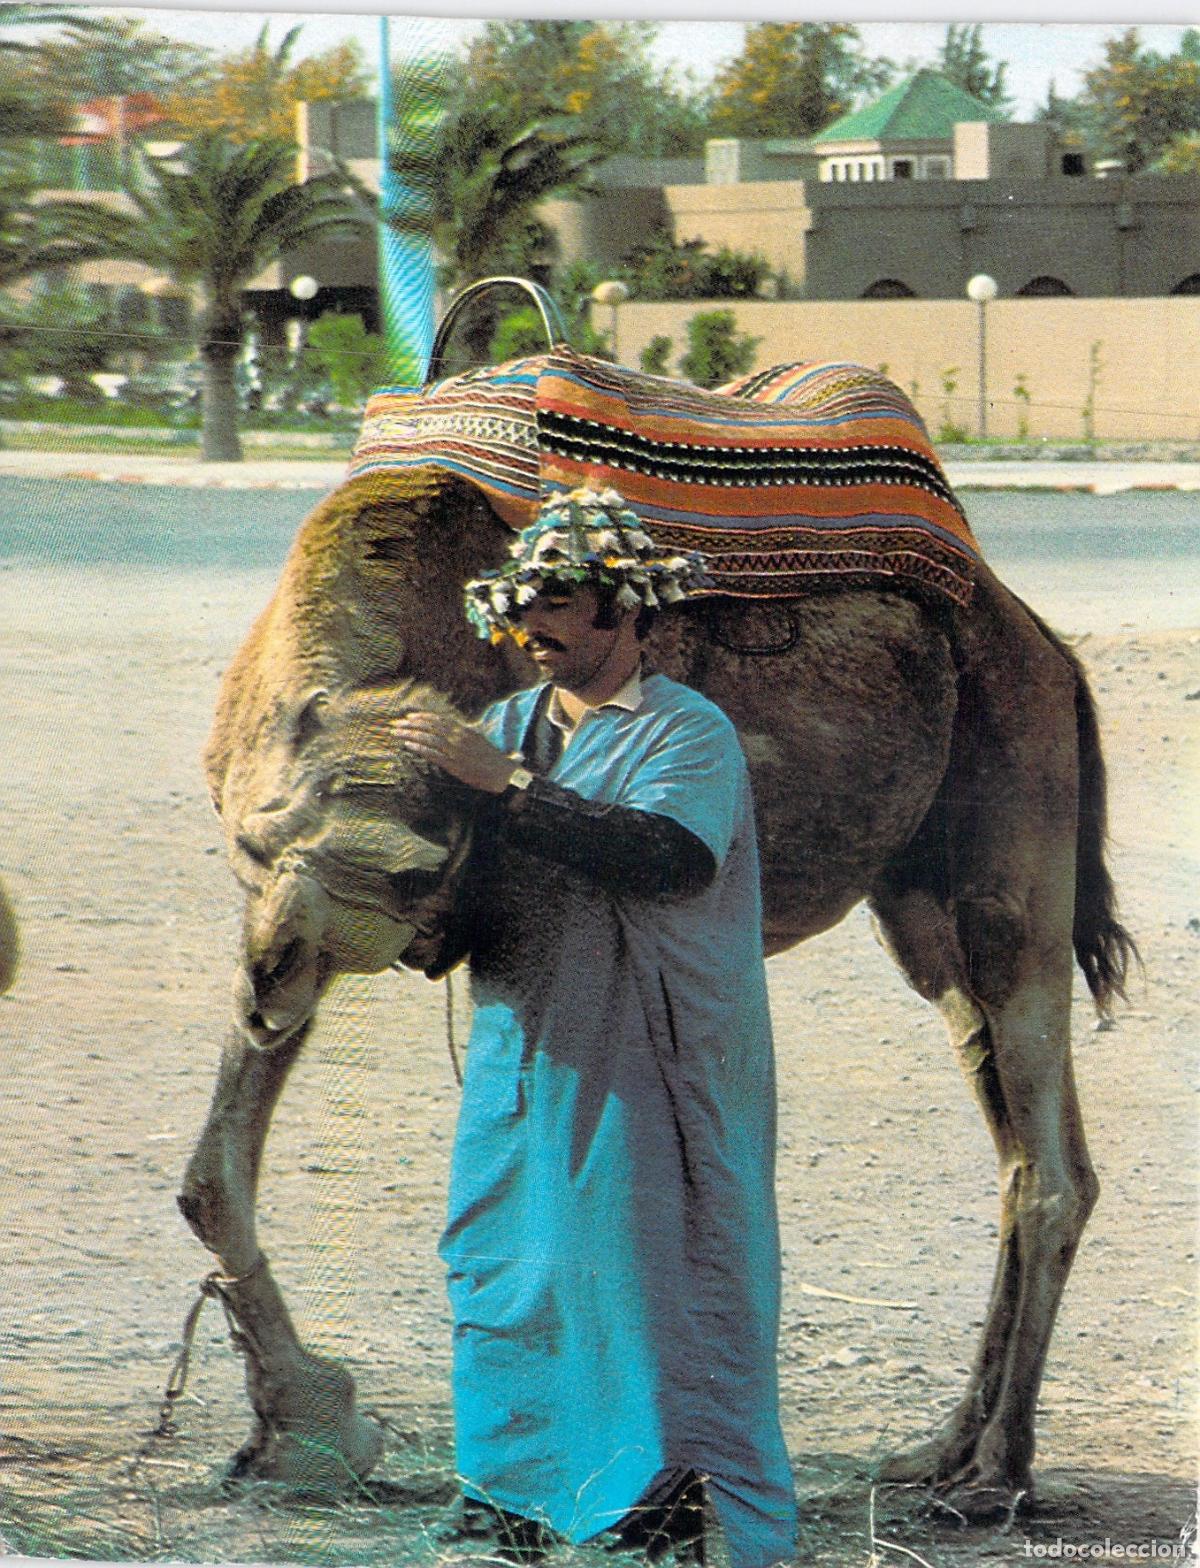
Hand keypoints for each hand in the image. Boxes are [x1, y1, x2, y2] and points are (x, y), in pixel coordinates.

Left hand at [393, 712, 517, 794]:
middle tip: (396, 724)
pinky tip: (408, 745)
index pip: (439, 720)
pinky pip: (434, 755)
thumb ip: (465, 735)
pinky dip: (420, 749)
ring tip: (397, 733)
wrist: (504, 773)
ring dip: (411, 735)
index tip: (409, 717)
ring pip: (429, 739)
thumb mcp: (478, 741)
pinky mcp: (455, 765)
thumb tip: (453, 730)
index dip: (423, 717)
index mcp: (465, 731)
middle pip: (430, 727)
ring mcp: (456, 751)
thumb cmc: (493, 759)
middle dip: (411, 724)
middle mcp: (459, 738)